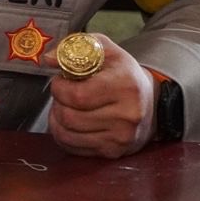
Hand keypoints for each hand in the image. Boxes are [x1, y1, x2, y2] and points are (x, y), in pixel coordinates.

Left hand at [46, 35, 155, 158]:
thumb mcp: (106, 51)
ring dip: (56, 119)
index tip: (59, 81)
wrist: (152, 104)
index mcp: (125, 86)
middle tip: (62, 94)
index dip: (59, 88)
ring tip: (64, 107)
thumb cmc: (124, 74)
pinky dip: (62, 134)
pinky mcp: (112, 152)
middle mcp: (126, 115)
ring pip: (66, 134)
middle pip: (69, 117)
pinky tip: (68, 123)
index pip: (78, 96)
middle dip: (57, 103)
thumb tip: (48, 58)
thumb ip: (76, 48)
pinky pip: (72, 147)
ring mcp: (120, 137)